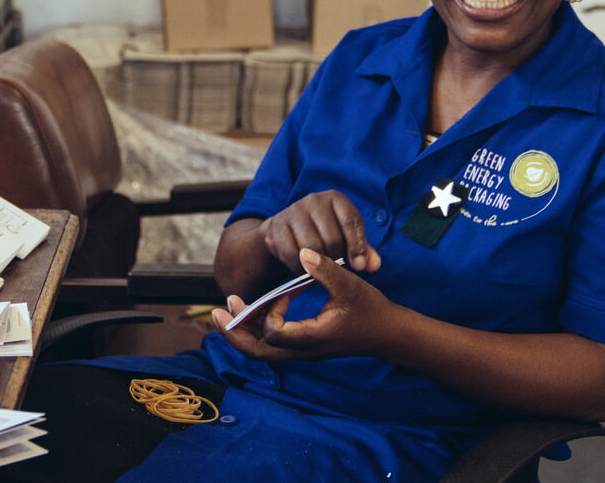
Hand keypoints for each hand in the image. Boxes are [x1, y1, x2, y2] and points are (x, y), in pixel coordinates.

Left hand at [212, 248, 396, 361]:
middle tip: (217, 311)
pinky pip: (271, 345)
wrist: (388, 334)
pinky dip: (257, 330)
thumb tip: (303, 252)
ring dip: (242, 332)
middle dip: (234, 333)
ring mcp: (301, 351)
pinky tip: (255, 310)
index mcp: (313, 338)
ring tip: (228, 310)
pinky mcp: (303, 346)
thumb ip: (325, 269)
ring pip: (261, 351)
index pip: (275, 334)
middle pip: (257, 352)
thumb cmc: (371, 310)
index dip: (269, 312)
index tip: (282, 293)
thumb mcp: (351, 286)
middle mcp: (302, 350)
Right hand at [259, 190, 381, 273]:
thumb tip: (374, 265)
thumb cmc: (324, 234)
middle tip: (334, 266)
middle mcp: (314, 200)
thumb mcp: (346, 238)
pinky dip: (300, 267)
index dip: (357, 246)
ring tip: (321, 269)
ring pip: (312, 247)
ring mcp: (293, 211)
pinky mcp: (277, 226)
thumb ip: (363, 251)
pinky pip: (293, 254)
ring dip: (318, 264)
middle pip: (332, 238)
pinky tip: (304, 268)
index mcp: (335, 199)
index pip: (351, 221)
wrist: (286, 230)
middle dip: (336, 258)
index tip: (359, 265)